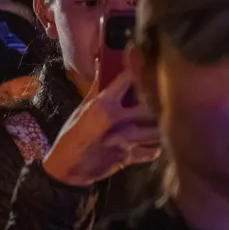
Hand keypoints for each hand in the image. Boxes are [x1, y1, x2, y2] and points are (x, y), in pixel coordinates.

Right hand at [40, 71, 160, 186]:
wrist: (67, 166)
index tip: (143, 71)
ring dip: (159, 125)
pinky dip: (155, 147)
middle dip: (156, 101)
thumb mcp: (82, 109)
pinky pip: (153, 151)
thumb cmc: (72, 134)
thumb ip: (97, 89)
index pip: (128, 80)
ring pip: (156, 129)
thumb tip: (101, 63)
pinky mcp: (130, 157)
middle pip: (150, 105)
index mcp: (104, 104)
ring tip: (160, 120)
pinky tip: (152, 142)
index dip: (137, 73)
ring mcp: (126, 140)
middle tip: (160, 98)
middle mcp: (118, 120)